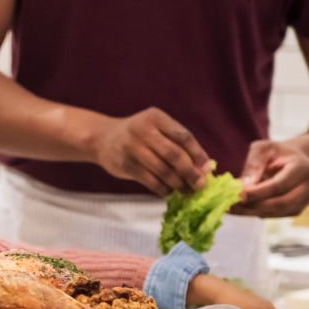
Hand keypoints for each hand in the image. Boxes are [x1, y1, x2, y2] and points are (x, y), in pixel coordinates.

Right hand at [92, 108, 210, 195]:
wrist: (102, 138)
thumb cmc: (137, 136)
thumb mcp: (155, 129)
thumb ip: (176, 143)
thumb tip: (203, 167)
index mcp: (156, 117)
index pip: (183, 136)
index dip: (197, 154)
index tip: (207, 169)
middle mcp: (143, 129)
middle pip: (174, 154)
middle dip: (189, 172)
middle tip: (199, 185)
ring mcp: (132, 147)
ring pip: (162, 170)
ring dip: (177, 183)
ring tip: (185, 191)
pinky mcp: (125, 164)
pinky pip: (150, 180)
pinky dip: (162, 188)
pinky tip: (169, 192)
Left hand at [235, 139, 308, 216]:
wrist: (292, 160)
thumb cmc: (276, 153)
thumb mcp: (263, 148)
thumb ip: (254, 164)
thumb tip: (245, 186)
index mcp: (302, 168)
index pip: (279, 185)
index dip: (258, 192)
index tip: (238, 194)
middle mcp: (308, 186)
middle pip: (281, 203)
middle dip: (254, 206)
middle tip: (232, 205)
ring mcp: (305, 200)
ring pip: (277, 212)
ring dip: (252, 212)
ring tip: (231, 208)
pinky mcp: (296, 209)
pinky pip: (275, 215)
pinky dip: (256, 213)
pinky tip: (241, 208)